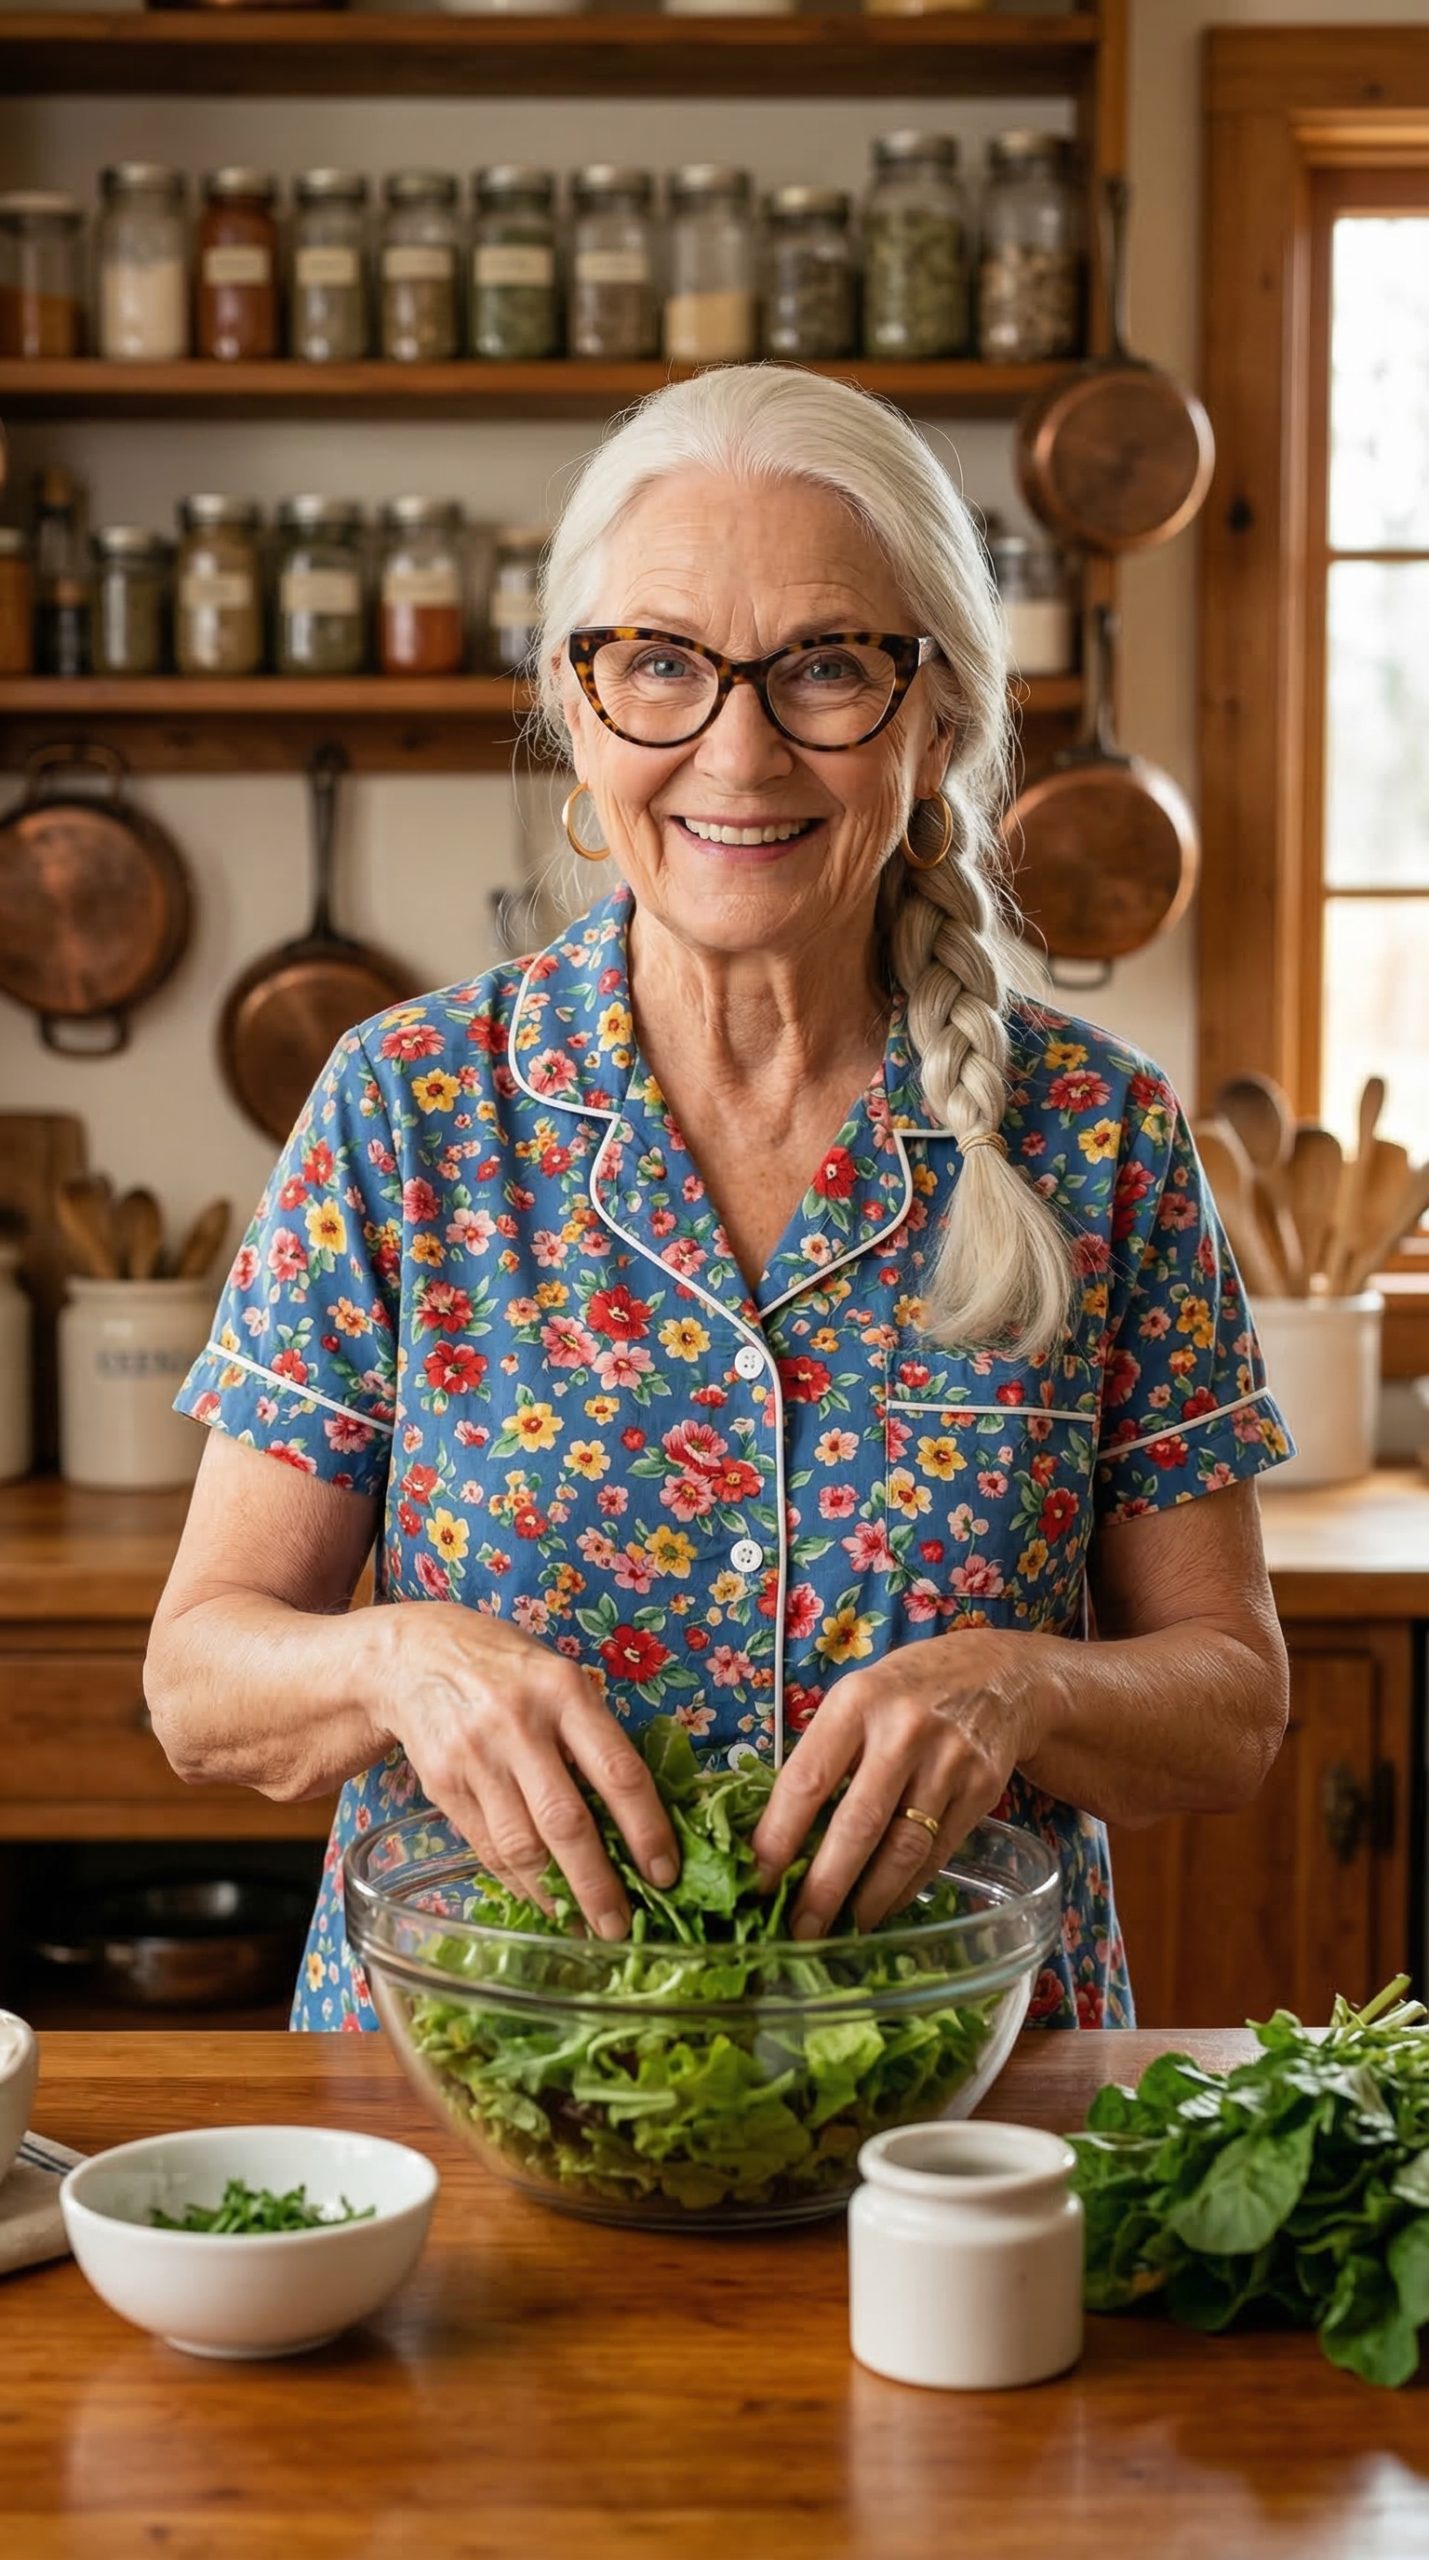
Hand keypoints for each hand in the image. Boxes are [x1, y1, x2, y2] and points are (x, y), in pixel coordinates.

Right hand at [383, 1605, 677, 1940]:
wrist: (415, 1653)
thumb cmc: (508, 1668)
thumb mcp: (560, 1678)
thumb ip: (595, 1736)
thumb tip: (643, 1817)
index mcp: (564, 1691)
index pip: (618, 1772)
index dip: (646, 1830)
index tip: (665, 1872)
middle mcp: (518, 1724)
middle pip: (566, 1822)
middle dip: (599, 1885)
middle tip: (623, 1927)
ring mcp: (475, 1758)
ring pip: (522, 1846)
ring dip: (558, 1896)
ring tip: (585, 1925)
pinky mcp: (442, 1786)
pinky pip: (488, 1849)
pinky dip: (520, 1883)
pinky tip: (544, 1900)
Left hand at [750, 1632, 1052, 1938]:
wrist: (997, 1674)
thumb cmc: (904, 1692)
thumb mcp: (855, 1700)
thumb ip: (822, 1756)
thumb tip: (775, 1839)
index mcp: (855, 1703)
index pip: (806, 1781)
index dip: (778, 1839)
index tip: (756, 1882)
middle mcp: (903, 1730)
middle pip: (857, 1825)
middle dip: (823, 1888)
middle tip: (798, 1931)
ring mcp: (949, 1761)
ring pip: (902, 1849)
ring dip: (868, 1899)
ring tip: (842, 1928)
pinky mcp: (983, 1789)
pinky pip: (937, 1853)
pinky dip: (906, 1887)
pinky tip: (884, 1905)